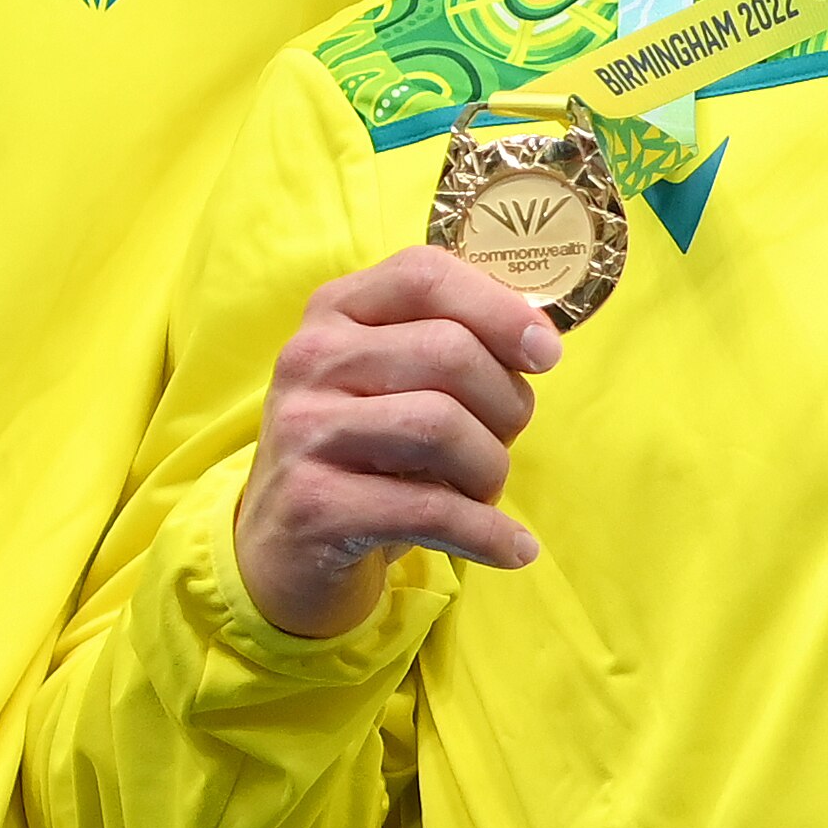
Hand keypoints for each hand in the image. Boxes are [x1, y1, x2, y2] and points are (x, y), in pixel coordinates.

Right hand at [235, 250, 561, 639]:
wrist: (282, 552)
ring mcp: (304, 431)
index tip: (545, 353)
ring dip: (490, 468)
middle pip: (448, 352)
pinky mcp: (313, 506)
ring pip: (441, 426)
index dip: (499, 308)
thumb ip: (452, 347)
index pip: (425, 275)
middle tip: (504, 441)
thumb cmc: (363, 456)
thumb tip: (539, 341)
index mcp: (334, 312)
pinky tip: (513, 548)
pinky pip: (430, 509)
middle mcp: (310, 359)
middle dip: (506, 404)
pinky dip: (488, 533)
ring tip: (484, 492)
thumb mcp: (393, 385)